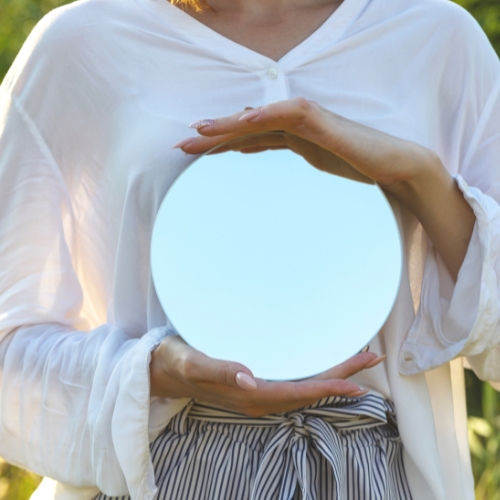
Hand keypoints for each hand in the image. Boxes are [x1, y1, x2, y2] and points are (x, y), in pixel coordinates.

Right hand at [150, 335, 384, 416]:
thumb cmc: (176, 362)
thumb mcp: (192, 362)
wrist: (163, 370)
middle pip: (308, 391)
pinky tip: (320, 363)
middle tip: (371, 357)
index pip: (297, 393)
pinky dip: (313, 374)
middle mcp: (258, 398)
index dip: (328, 388)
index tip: (357, 383)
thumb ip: (219, 370)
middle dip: (341, 378)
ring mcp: (258, 393)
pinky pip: (292, 382)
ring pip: (303, 387)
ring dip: (331, 375)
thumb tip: (251, 379)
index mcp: (248, 395)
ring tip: (356, 360)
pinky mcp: (254, 385)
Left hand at [174, 99, 440, 191]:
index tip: (192, 153)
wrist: (393, 166)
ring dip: (231, 123)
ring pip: (262, 117)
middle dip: (214, 134)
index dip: (219, 143)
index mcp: (291, 137)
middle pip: (247, 127)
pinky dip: (268, 115)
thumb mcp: (312, 163)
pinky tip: (246, 120)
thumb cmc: (355, 164)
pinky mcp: (324, 124)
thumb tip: (257, 163)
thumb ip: (285, 158)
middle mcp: (295, 125)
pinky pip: (291, 115)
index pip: (248, 137)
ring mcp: (309, 122)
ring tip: (200, 130)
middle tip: (181, 145)